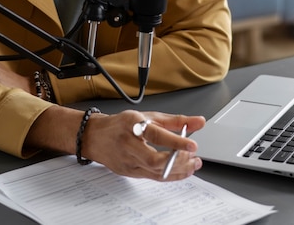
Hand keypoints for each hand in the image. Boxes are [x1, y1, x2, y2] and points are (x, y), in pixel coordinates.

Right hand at [82, 110, 204, 180]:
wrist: (95, 137)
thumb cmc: (121, 124)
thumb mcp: (147, 116)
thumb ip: (174, 121)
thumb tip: (197, 122)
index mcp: (132, 124)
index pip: (156, 135)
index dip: (175, 141)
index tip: (192, 144)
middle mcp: (128, 144)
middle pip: (154, 159)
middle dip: (177, 160)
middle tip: (192, 156)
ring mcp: (127, 161)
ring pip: (156, 172)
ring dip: (178, 169)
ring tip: (193, 163)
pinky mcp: (129, 173)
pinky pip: (153, 177)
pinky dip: (171, 175)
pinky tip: (182, 170)